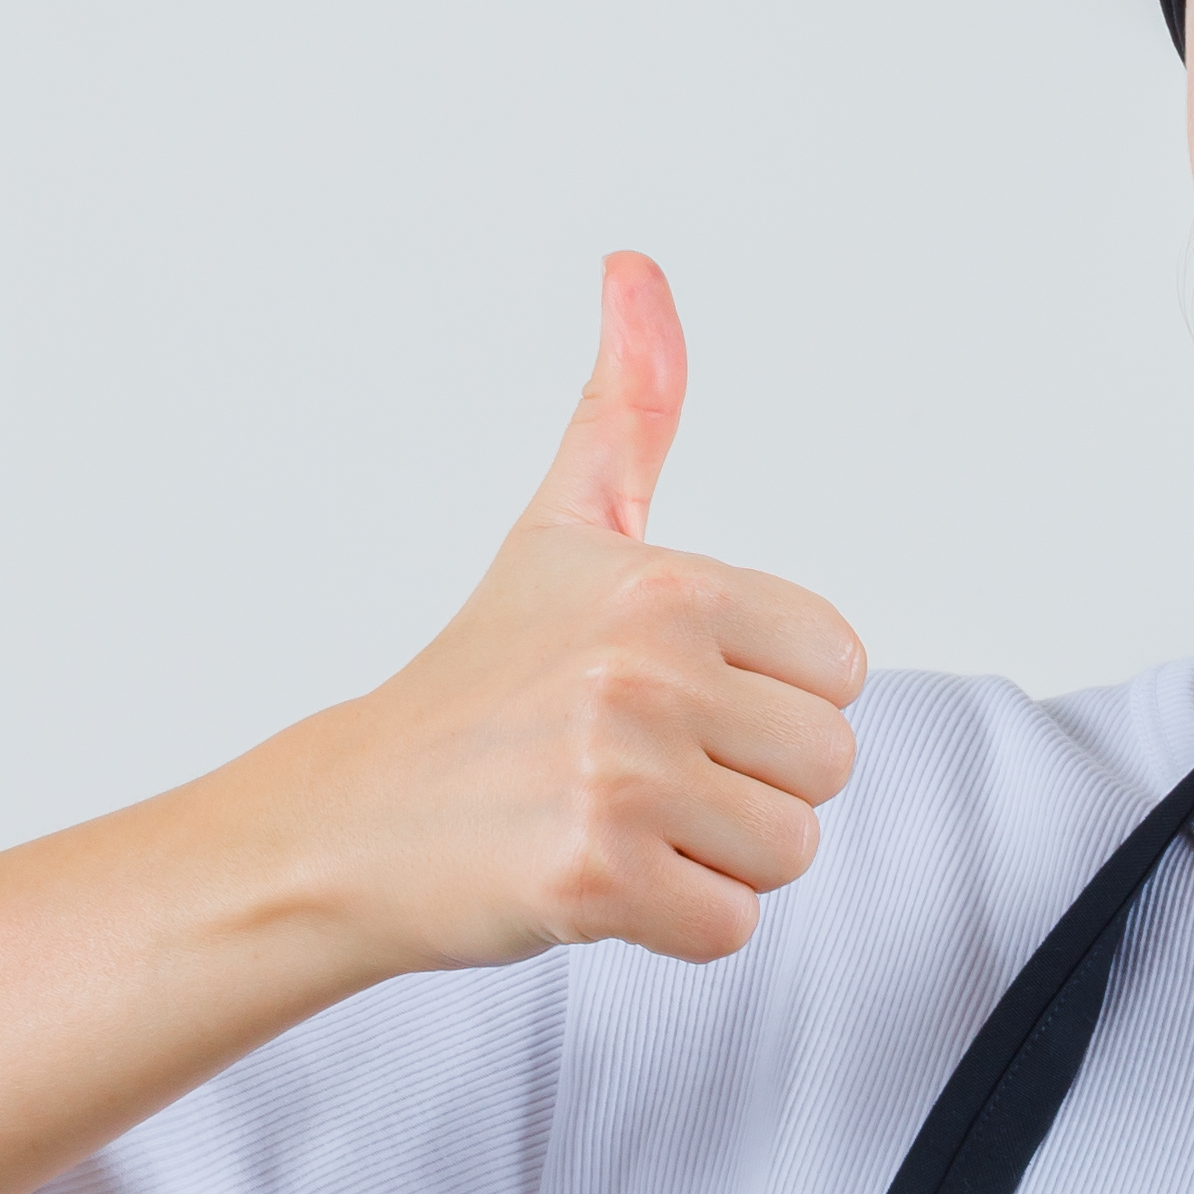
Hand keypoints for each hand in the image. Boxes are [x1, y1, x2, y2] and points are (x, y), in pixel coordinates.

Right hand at [284, 251, 869, 973]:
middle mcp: (646, 669)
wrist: (351, 820)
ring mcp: (619, 775)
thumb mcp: (561, 528)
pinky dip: (674, 924)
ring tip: (617, 822)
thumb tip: (636, 268)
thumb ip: (627, 407)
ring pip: (788, 849)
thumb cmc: (473, 686)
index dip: (768, 700)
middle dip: (747, 785)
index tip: (674, 701)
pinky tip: (598, 881)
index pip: (841, 668)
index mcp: (664, 583)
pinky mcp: (596, 876)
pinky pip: (729, 925)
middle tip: (638, 772)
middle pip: (827, 765)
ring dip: (713, 859)